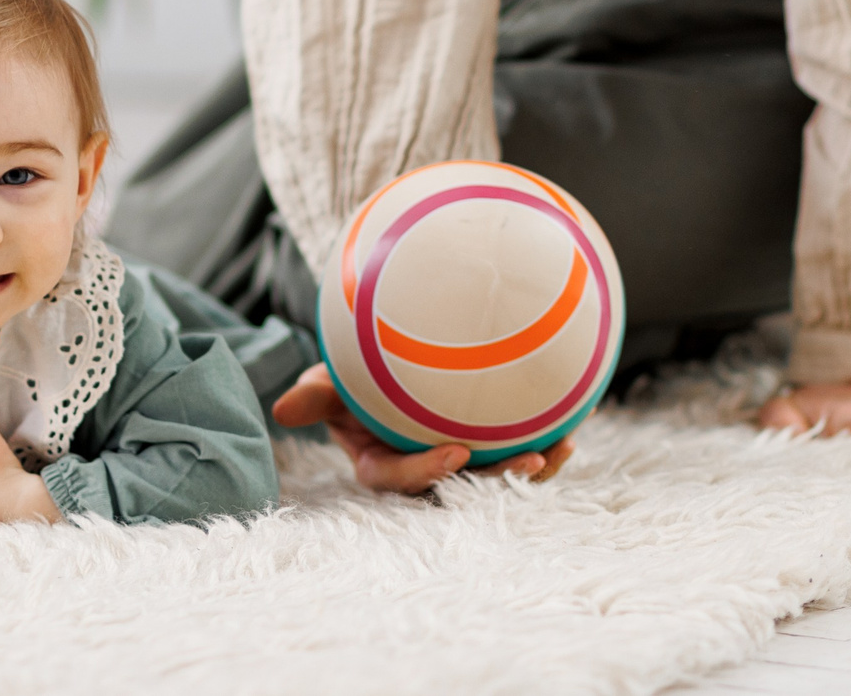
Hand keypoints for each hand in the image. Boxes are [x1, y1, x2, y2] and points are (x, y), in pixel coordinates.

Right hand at [271, 363, 573, 492]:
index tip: (457, 452)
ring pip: (495, 473)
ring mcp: (455, 458)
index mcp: (380, 464)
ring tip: (561, 447)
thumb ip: (313, 397)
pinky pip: (513, 447)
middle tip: (531, 461)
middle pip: (461, 485)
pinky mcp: (484, 443)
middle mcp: (422, 468)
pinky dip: (542, 435)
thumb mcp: (327, 384)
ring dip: (531, 466)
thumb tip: (279, 409)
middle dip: (498, 480)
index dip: (429, 471)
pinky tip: (571, 422)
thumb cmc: (348, 377)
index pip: (401, 478)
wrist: (375, 364)